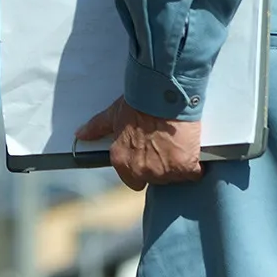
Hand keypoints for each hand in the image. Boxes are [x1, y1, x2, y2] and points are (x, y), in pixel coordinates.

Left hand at [76, 97, 203, 190]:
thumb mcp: (113, 115)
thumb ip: (97, 128)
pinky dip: (195, 164)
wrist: (163, 95)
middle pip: (156, 180)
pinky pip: (194, 173)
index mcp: (122, 162)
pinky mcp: (185, 167)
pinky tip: (193, 150)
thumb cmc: (138, 103)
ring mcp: (164, 171)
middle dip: (161, 166)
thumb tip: (81, 134)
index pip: (133, 181)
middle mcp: (142, 170)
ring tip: (177, 145)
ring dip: (178, 166)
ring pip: (175, 178)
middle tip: (165, 146)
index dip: (143, 168)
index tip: (149, 156)